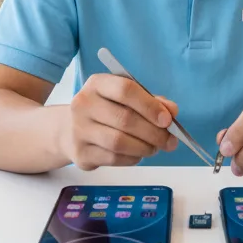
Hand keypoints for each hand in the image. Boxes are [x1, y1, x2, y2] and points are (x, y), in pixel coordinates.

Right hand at [62, 74, 178, 169]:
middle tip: (169, 140)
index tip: (167, 119)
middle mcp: (83, 104)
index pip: (125, 90)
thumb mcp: (127, 98)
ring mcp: (79, 129)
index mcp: (97, 84)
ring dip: (145, 147)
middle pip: (125, 119)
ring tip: (155, 148)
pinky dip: (133, 158)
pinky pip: (114, 158)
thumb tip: (172, 112)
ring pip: (119, 142)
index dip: (150, 105)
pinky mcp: (80, 153)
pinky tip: (138, 154)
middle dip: (153, 132)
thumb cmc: (107, 110)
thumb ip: (152, 102)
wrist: (71, 130)